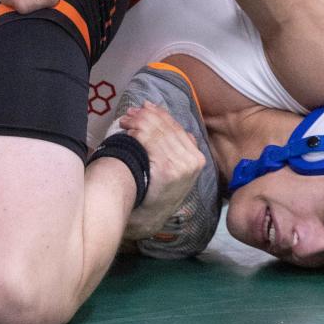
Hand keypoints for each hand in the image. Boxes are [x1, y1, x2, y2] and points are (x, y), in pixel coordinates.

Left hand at [117, 102, 206, 241]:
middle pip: (167, 128)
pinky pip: (150, 142)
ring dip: (139, 122)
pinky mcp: (168, 169)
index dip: (160, 114)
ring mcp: (182, 165)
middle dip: (146, 116)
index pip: (177, 127)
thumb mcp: (176, 170)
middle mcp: (193, 160)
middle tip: (130, 112)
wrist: (150, 217)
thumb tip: (163, 114)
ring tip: (126, 120)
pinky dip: (138, 133)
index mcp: (197, 158)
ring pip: (157, 132)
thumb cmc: (159, 191)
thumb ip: (176, 146)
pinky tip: (129, 132)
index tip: (145, 106)